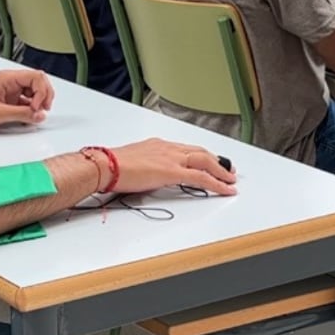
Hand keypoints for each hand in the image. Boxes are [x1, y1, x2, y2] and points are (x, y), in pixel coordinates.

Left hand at [0, 70, 54, 130]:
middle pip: (38, 83)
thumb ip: (22, 114)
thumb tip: (39, 115)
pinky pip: (24, 101)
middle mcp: (10, 82)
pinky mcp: (7, 100)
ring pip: (32, 92)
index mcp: (8, 78)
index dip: (42, 92)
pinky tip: (27, 117)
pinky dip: (29, 109)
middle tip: (43, 110)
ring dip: (37, 103)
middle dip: (44, 96)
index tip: (39, 107)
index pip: (36, 77)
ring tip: (34, 115)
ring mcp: (9, 91)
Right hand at [110, 138, 237, 195]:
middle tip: (228, 169)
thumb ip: (145, 167)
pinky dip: (217, 183)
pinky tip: (225, 190)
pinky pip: (201, 177)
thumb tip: (147, 176)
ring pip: (206, 161)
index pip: (187, 149)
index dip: (202, 155)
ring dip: (221, 171)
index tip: (209, 161)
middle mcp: (168, 148)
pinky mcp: (172, 172)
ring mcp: (172, 158)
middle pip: (201, 152)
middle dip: (217, 161)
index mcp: (158, 145)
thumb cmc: (111, 166)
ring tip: (231, 180)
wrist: (104, 165)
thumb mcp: (133, 163)